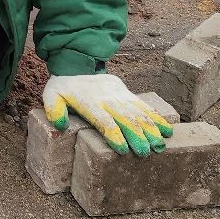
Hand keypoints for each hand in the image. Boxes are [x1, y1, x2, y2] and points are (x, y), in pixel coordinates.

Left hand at [42, 73, 173, 156]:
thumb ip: (54, 110)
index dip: (113, 135)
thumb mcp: (51, 96)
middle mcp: (108, 100)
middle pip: (125, 119)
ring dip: (151, 130)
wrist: (78, 65)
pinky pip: (144, 107)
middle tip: (145, 153)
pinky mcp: (128, 95)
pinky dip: (157, 118)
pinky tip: (168, 130)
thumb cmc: (64, 87)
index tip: (122, 150)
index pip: (104, 121)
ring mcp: (121, 97)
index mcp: (90, 103)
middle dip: (137, 137)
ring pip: (139, 114)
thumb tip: (60, 125)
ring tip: (160, 146)